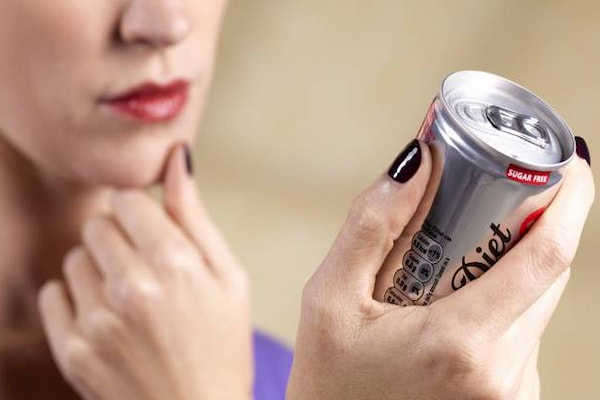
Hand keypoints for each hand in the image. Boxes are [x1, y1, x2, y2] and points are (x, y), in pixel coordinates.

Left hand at [38, 144, 251, 399]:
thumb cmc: (222, 345)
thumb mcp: (229, 278)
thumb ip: (196, 217)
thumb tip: (178, 158)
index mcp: (175, 264)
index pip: (126, 200)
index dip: (140, 211)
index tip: (151, 230)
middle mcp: (131, 288)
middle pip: (98, 224)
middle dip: (120, 236)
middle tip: (145, 268)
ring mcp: (98, 321)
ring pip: (76, 257)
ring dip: (99, 268)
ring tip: (130, 298)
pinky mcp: (73, 350)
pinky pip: (55, 294)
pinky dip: (77, 298)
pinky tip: (108, 318)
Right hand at [287, 140, 593, 399]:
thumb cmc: (330, 382)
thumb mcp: (329, 298)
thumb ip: (372, 224)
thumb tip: (420, 158)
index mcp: (459, 343)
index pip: (547, 257)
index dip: (570, 200)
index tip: (565, 163)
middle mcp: (501, 375)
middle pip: (548, 275)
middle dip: (530, 224)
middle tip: (487, 196)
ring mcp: (511, 396)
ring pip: (537, 305)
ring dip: (509, 266)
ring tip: (449, 261)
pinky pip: (524, 336)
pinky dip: (501, 305)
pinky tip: (449, 307)